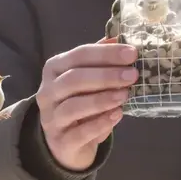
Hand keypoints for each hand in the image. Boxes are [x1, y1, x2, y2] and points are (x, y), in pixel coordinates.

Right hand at [37, 37, 137, 171]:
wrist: (65, 143)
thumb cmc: (79, 102)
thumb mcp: (86, 78)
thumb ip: (99, 59)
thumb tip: (120, 37)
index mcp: (54, 69)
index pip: (79, 55)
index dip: (106, 53)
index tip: (132, 53)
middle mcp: (47, 92)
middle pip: (74, 79)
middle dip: (106, 75)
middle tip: (133, 75)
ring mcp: (51, 118)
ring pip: (74, 106)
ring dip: (102, 99)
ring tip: (125, 95)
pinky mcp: (61, 141)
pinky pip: (80, 132)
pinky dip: (101, 123)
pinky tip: (117, 115)